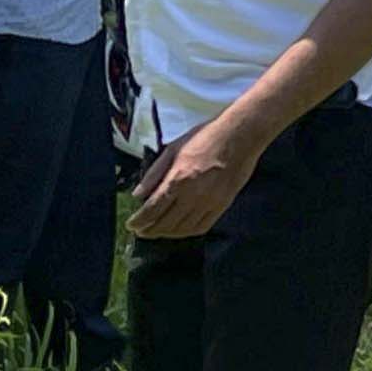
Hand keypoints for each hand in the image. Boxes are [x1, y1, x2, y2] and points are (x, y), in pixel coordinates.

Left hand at [131, 112, 271, 240]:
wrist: (240, 136)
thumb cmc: (206, 137)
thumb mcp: (173, 149)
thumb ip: (154, 174)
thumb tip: (138, 195)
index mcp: (178, 179)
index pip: (153, 208)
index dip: (139, 221)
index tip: (132, 225)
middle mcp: (192, 195)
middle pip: (165, 223)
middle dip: (150, 230)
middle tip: (141, 232)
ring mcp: (209, 202)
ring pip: (183, 229)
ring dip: (166, 234)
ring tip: (157, 232)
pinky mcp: (222, 205)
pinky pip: (201, 226)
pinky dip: (187, 232)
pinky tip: (179, 230)